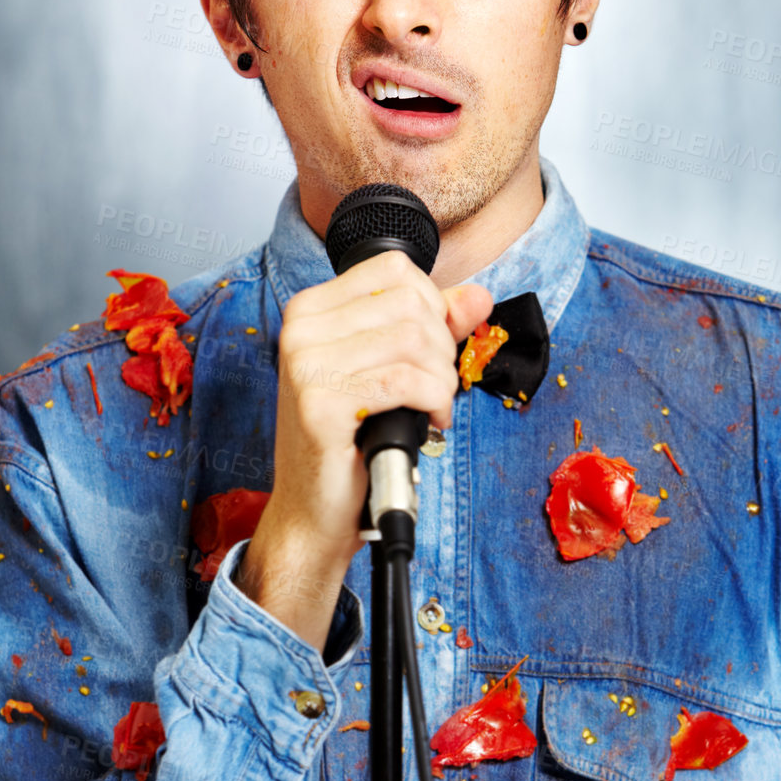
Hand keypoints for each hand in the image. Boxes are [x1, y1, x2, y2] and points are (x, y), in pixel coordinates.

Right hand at [235, 250, 491, 649]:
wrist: (314, 511)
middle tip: (435, 386)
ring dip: (441, 377)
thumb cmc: (348, 443)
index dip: (432, 305)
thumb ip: (432, 328)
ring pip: (413, 339)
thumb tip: (478, 296)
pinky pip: (406, 380)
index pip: (395, 269)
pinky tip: (429, 420)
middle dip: (442, 348)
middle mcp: (301, 328)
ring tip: (432, 404)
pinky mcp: (321, 403)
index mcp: (311, 310)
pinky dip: (433, 400)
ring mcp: (306, 364)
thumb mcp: (389, 371)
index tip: (431, 348)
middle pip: (410, 303)